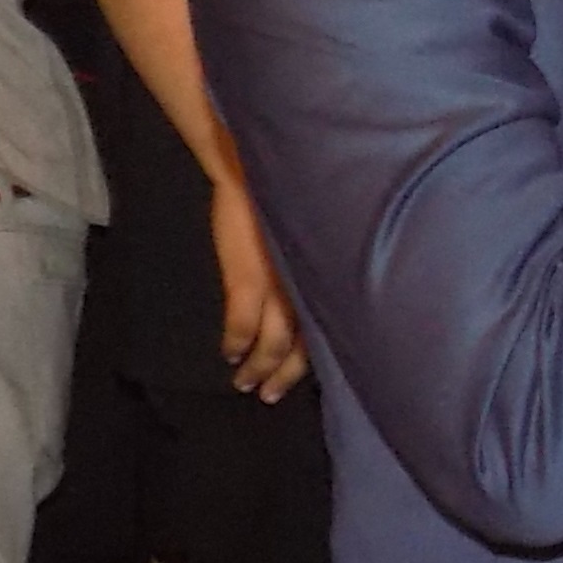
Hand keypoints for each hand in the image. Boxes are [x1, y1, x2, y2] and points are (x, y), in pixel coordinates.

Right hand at [209, 176, 309, 402]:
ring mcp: (277, 286)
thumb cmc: (293, 192)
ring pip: (272, 345)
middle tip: (271, 393)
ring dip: (257, 369)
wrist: (255, 169)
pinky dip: (234, 344)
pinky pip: (240, 328)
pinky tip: (229, 352)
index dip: (322, 357)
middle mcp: (310, 285)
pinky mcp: (246, 281)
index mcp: (330, 273)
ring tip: (246, 383)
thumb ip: (321, 262)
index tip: (310, 373)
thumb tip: (325, 286)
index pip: (332, 327)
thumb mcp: (319, 231)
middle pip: (304, 347)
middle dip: (286, 375)